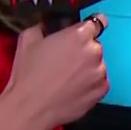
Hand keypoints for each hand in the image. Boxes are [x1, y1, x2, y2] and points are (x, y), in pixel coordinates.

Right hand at [3, 15, 109, 129]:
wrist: (31, 107)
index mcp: (79, 35)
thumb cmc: (28, 74)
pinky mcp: (102, 91)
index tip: (87, 31)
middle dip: (83, 50)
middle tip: (65, 61)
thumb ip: (43, 26)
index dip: (90, 27)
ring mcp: (100, 72)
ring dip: (87, 68)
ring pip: (97, 65)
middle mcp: (94, 51)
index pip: (98, 22)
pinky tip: (73, 88)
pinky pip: (99, 82)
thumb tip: (47, 25)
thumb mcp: (28, 39)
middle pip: (94, 46)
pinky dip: (90, 84)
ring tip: (67, 78)